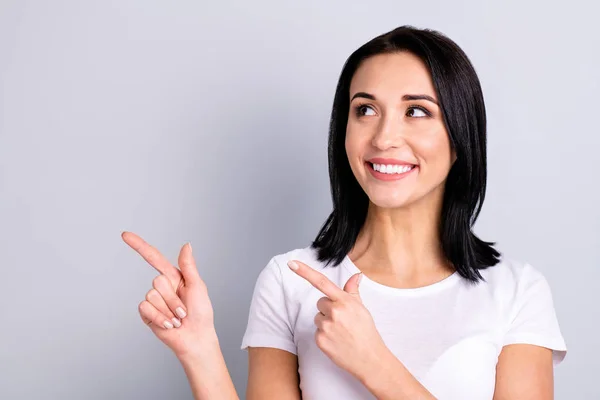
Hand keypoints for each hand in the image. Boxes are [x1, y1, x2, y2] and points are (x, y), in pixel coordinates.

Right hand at [122, 231, 217, 361]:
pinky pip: (146, 308)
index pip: (153, 258)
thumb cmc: (201, 313)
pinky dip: (160, 318)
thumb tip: (186, 245)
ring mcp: (153, 301)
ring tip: (178, 318)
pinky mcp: (147, 314)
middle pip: (157, 281)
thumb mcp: (197, 286)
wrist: (195, 338)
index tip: (124, 235)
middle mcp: (162, 287)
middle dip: (173, 299)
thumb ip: (188, 266)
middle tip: (184, 310)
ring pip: (152, 296)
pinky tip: (169, 325)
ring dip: (168, 310)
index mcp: (174, 277)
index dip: (139, 246)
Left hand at [287, 260, 388, 381]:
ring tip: (341, 332)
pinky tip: (337, 341)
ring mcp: (326, 326)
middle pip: (320, 302)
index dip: (304, 271)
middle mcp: (334, 311)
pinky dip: (325, 335)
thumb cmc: (366, 332)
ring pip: (318, 317)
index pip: (321, 282)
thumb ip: (353, 291)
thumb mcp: (362, 308)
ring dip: (326, 322)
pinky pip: (317, 331)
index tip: (291, 264)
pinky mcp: (320, 340)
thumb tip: (356, 275)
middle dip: (328, 309)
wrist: (369, 358)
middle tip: (342, 320)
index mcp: (344, 301)